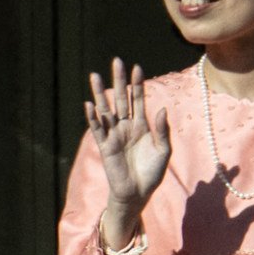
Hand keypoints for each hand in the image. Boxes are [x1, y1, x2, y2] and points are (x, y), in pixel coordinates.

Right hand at [83, 56, 169, 237]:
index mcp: (142, 125)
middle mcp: (126, 127)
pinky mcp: (105, 146)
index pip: (139, 99)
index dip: (138, 83)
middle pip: (121, 98)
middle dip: (118, 80)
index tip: (137, 66)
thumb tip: (160, 108)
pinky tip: (89, 105)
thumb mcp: (164, 150)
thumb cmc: (152, 173)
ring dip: (99, 93)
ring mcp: (114, 135)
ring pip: (106, 109)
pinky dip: (93, 117)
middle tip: (116, 61)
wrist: (138, 193)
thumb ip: (162, 129)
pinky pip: (97, 129)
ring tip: (93, 76)